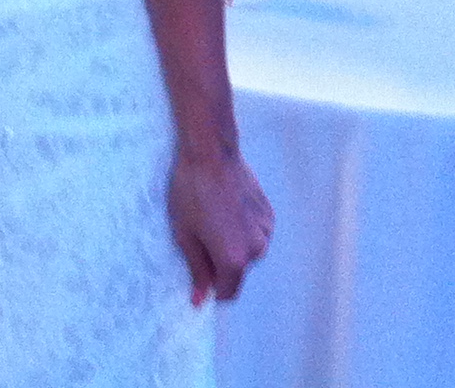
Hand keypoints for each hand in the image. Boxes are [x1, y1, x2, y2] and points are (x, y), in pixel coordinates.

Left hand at [167, 144, 273, 304]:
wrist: (211, 153)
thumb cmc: (191, 193)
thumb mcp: (185, 234)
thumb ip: (196, 270)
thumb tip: (199, 300)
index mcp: (234, 260)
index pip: (227, 293)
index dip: (211, 288)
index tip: (199, 273)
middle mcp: (257, 250)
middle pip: (238, 272)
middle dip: (221, 262)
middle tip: (201, 235)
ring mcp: (266, 232)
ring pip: (248, 252)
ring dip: (234, 245)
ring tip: (215, 217)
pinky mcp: (269, 215)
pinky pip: (255, 234)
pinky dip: (243, 229)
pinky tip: (229, 208)